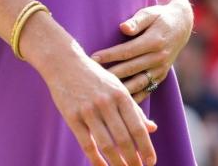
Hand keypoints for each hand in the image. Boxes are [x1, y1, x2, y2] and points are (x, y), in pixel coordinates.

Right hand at [36, 39, 158, 165]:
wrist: (64, 63)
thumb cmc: (95, 77)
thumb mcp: (117, 87)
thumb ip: (134, 109)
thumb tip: (152, 128)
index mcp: (121, 95)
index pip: (138, 127)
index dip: (146, 147)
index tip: (151, 162)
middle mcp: (107, 103)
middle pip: (124, 139)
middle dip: (133, 159)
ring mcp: (89, 110)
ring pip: (106, 144)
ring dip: (117, 162)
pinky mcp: (72, 116)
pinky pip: (87, 143)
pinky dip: (96, 159)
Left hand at [91, 2, 193, 104]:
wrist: (182, 26)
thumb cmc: (159, 17)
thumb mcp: (149, 13)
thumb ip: (136, 21)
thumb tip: (123, 28)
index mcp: (154, 41)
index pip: (128, 51)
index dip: (110, 55)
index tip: (93, 58)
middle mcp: (159, 58)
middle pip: (131, 69)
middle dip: (110, 73)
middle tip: (92, 78)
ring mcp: (161, 70)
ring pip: (138, 83)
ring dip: (120, 89)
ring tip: (103, 92)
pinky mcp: (161, 77)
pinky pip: (146, 90)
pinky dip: (134, 98)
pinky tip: (119, 103)